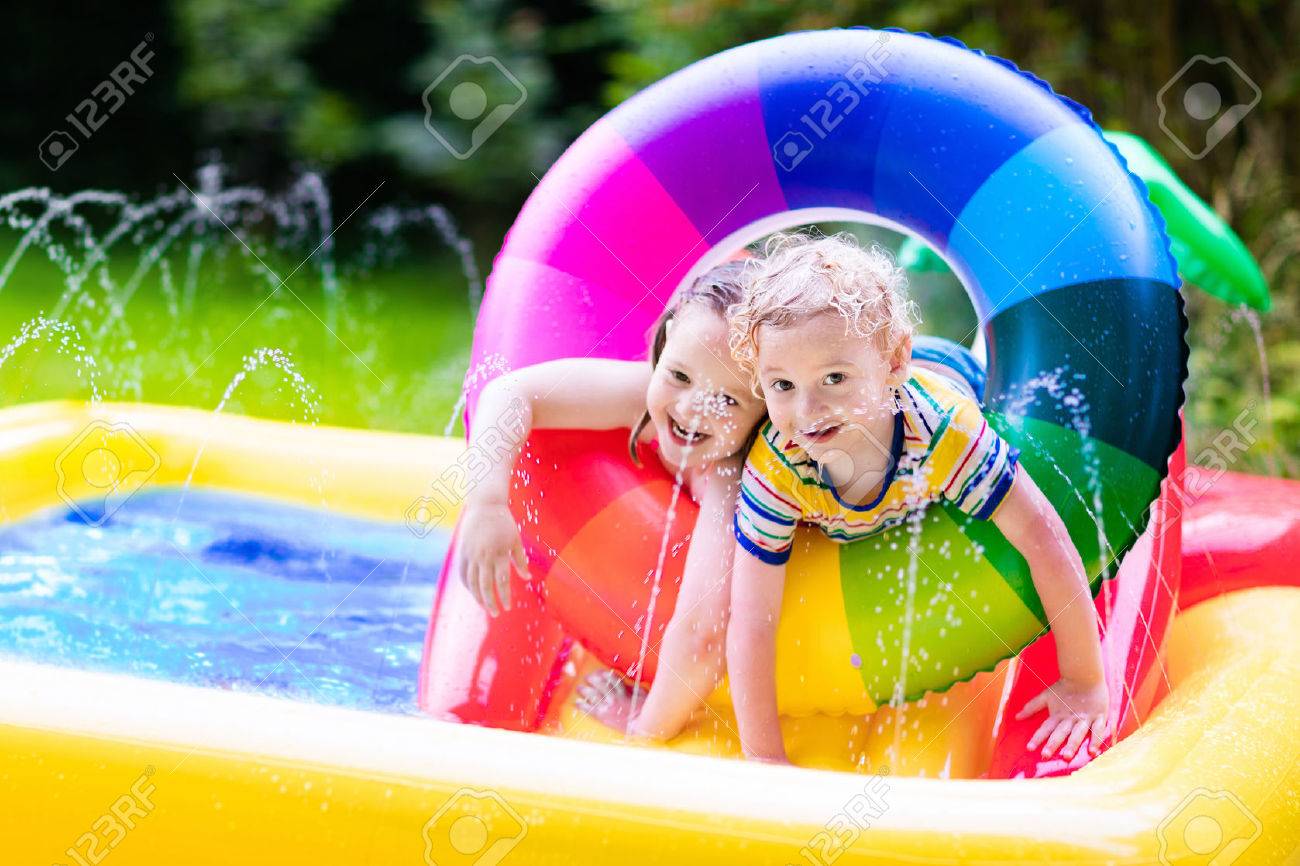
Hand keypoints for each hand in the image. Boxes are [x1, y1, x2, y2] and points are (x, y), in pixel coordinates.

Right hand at [455, 500, 528, 616]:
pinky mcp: (462, 552)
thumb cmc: (504, 522)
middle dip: (490, 602)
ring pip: (471, 582)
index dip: (504, 596)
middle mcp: (483, 556)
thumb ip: (520, 560)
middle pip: (485, 585)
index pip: (501, 581)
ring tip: (485, 606)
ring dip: (478, 597)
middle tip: (496, 613)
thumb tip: (527, 578)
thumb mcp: (516, 540)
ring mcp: (470, 554)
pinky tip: (473, 592)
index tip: (508, 607)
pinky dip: (467, 585)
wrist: (484, 505)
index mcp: (499, 553)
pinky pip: (462, 573)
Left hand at [575, 669, 645, 734]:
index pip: (611, 678)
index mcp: (623, 691)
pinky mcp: (603, 716)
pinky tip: (577, 702)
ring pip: (593, 695)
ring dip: (585, 690)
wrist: (640, 725)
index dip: (604, 674)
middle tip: (587, 677)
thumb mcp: (641, 695)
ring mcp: (608, 706)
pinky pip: (590, 709)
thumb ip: (632, 688)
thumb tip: (626, 683)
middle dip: (592, 679)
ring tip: (579, 688)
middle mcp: (614, 697)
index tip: (599, 672)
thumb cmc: (643, 710)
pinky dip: (583, 705)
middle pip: (600, 684)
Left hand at [1015, 675, 1110, 759]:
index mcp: (1057, 714)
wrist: (1085, 675)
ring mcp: (1085, 718)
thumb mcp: (1046, 696)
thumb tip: (1016, 716)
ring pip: (1078, 733)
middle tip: (1045, 755)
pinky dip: (1096, 741)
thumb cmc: (1064, 687)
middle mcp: (1070, 718)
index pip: (1045, 728)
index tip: (1029, 748)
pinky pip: (1098, 730)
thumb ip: (1032, 707)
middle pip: (1060, 733)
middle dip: (1052, 743)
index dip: (1037, 738)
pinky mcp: (1099, 716)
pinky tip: (1093, 752)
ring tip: (1066, 756)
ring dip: (1072, 744)